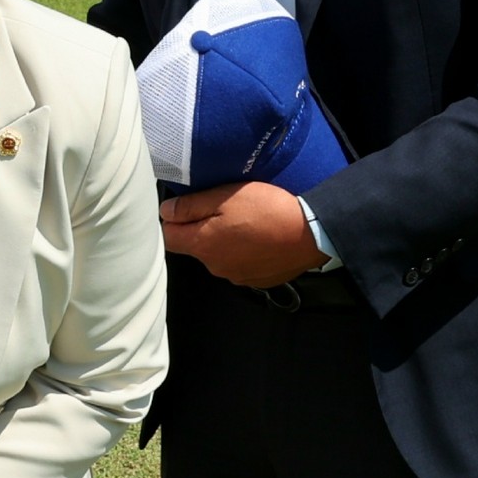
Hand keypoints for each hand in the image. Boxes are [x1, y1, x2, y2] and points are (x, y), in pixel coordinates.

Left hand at [159, 179, 324, 288]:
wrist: (311, 234)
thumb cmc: (267, 210)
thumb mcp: (224, 197)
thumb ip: (190, 206)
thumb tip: (165, 212)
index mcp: (202, 246)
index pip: (168, 238)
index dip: (173, 220)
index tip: (187, 206)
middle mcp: (215, 267)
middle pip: (195, 246)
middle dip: (202, 228)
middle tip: (224, 207)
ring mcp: (237, 276)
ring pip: (219, 255)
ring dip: (225, 240)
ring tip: (246, 221)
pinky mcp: (257, 279)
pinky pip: (241, 263)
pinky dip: (245, 251)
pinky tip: (260, 237)